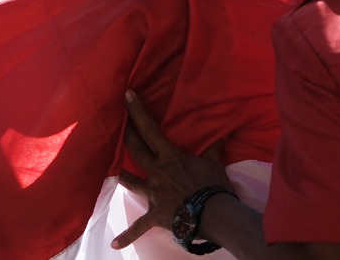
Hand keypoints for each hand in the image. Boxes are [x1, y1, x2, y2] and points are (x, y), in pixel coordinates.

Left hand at [112, 89, 230, 249]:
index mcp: (168, 157)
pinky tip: (115, 244)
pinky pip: (138, 227)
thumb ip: (214, 147)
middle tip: (120, 124)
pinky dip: (127, 236)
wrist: (215, 214)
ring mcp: (152, 193)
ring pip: (129, 181)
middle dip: (126, 134)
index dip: (137, 111)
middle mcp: (155, 172)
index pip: (149, 129)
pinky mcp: (154, 214)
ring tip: (115, 173)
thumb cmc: (214, 186)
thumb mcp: (214, 163)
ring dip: (123, 177)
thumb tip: (224, 132)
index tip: (126, 95)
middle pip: (134, 149)